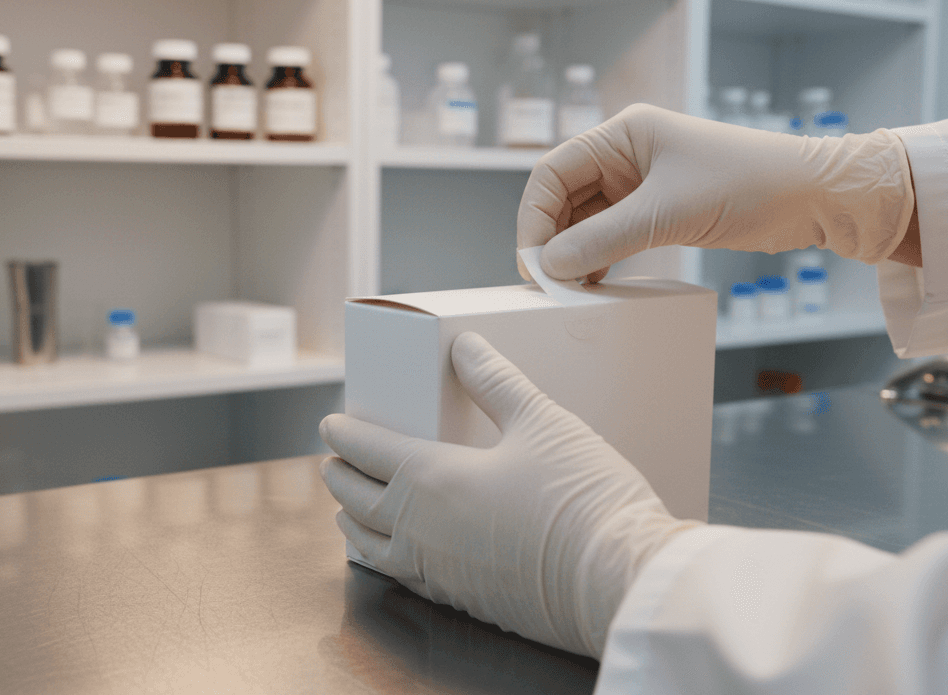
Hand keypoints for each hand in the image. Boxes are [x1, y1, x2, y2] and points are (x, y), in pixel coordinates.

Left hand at [319, 332, 697, 658]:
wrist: (617, 579)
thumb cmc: (582, 498)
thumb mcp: (542, 422)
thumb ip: (496, 382)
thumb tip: (465, 345)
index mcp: (432, 479)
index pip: (368, 451)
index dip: (345, 433)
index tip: (330, 424)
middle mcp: (421, 530)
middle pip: (357, 499)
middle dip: (339, 475)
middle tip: (332, 460)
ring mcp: (438, 571)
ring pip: (371, 546)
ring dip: (352, 522)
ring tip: (347, 512)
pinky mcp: (463, 600)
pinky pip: (402, 576)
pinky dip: (382, 558)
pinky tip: (395, 557)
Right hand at [517, 103, 915, 281]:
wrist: (815, 197)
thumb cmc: (749, 184)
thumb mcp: (669, 212)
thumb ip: (604, 239)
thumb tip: (550, 265)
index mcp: (624, 133)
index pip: (553, 172)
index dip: (534, 217)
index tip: (532, 262)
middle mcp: (627, 154)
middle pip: (564, 198)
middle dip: (551, 239)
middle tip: (546, 283)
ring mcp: (642, 183)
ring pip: (586, 220)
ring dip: (574, 253)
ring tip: (569, 289)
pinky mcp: (661, 210)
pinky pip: (613, 235)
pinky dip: (599, 259)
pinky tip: (595, 284)